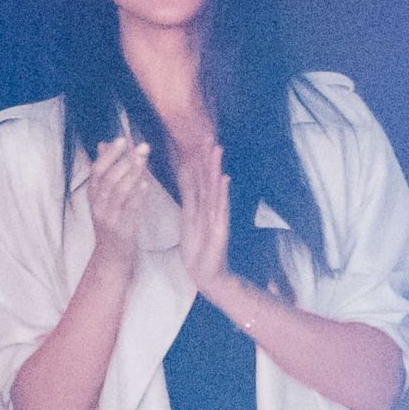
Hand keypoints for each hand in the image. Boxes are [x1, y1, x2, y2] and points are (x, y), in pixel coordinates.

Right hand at [87, 136, 150, 276]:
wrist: (111, 256)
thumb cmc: (110, 221)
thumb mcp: (103, 196)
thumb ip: (106, 171)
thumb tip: (104, 144)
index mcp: (93, 195)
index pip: (97, 170)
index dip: (109, 154)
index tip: (122, 139)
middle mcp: (98, 205)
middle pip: (108, 179)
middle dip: (125, 161)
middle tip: (141, 147)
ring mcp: (109, 218)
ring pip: (119, 192)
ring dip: (133, 174)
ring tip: (144, 161)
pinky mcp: (122, 229)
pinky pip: (130, 209)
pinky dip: (138, 196)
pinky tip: (145, 184)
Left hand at [176, 143, 231, 295]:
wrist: (206, 273)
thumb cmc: (197, 248)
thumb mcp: (188, 219)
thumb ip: (189, 197)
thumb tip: (185, 177)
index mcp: (200, 205)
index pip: (197, 178)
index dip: (196, 159)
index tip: (196, 139)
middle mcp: (210, 207)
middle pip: (208, 178)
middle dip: (208, 158)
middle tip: (209, 136)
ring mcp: (216, 217)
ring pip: (214, 189)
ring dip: (215, 170)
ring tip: (217, 151)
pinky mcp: (220, 229)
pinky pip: (220, 208)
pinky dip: (221, 194)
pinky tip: (223, 180)